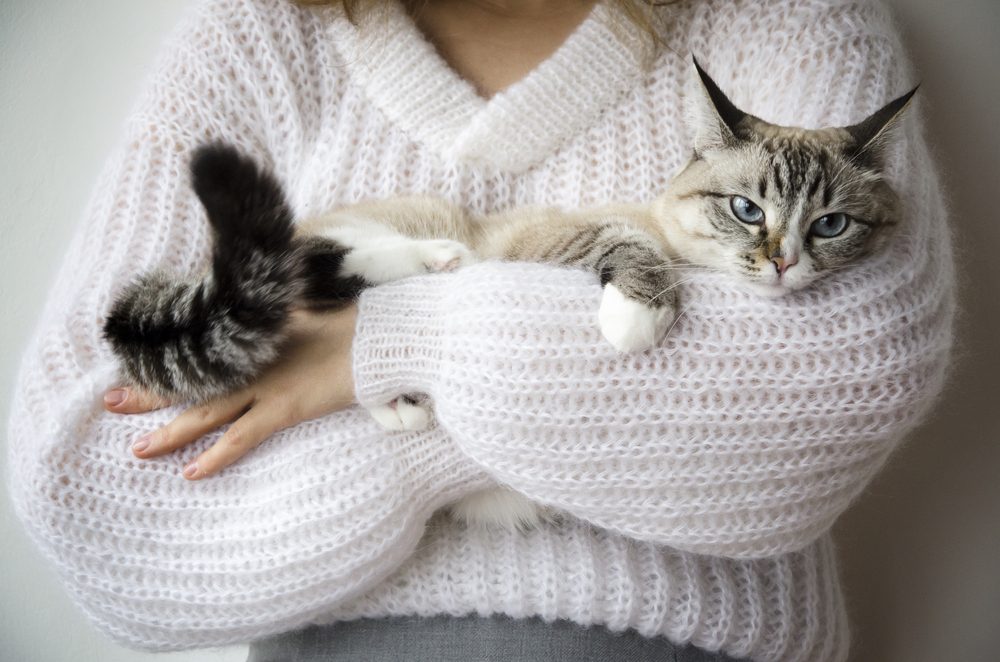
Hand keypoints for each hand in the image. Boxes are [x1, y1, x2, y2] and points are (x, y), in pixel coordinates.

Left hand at [103, 305, 357, 478]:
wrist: (381, 336)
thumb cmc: (353, 324)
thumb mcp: (311, 316)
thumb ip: (284, 321)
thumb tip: (275, 316)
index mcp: (255, 341)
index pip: (202, 356)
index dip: (170, 364)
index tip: (138, 369)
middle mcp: (253, 364)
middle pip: (192, 383)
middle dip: (150, 395)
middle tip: (111, 403)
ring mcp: (267, 386)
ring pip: (206, 414)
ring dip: (170, 433)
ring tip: (138, 451)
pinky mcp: (285, 407)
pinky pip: (242, 437)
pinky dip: (216, 456)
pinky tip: (192, 473)